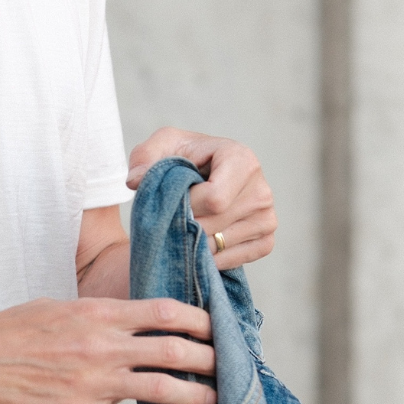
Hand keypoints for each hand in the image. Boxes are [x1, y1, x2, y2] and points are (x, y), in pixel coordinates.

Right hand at [0, 296, 214, 403]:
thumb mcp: (54, 307)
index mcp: (96, 312)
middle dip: (207, 359)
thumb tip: (120, 317)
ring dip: (193, 397)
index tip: (213, 327)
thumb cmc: (8, 331)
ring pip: (160, 391)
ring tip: (211, 401)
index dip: (196, 320)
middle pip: (173, 351)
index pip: (162, 312)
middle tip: (226, 367)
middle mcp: (101, 344)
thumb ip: (92, 314)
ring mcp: (92, 382)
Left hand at [127, 127, 276, 269]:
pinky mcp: (266, 240)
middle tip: (172, 216)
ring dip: (195, 241)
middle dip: (186, 224)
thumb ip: (144, 157)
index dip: (186, 205)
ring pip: (222, 244)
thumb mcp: (162, 145)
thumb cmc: (183, 157)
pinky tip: (197, 242)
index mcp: (242, 159)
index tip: (172, 199)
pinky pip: (236, 259)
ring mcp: (267, 217)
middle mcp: (261, 189)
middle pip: (217, 225)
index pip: (215, 199)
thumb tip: (135, 182)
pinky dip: (211, 257)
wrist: (202, 172)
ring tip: (185, 225)